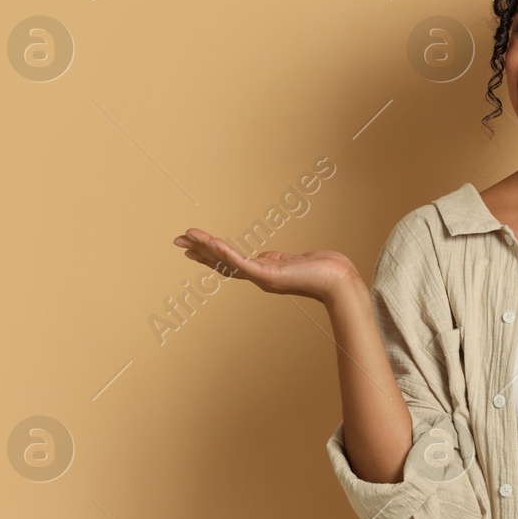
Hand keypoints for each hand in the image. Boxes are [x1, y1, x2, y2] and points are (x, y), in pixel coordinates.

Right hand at [172, 228, 363, 302]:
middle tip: (178, 240)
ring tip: (188, 237)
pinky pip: (242, 263)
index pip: (229, 262)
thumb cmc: (323, 271)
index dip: (209, 253)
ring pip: (227, 261)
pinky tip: (213, 243)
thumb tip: (267, 257)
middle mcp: (258, 276)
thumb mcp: (292, 261)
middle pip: (221, 262)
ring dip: (207, 248)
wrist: (339, 281)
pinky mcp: (269, 274)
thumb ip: (277, 260)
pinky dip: (227, 253)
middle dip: (199, 250)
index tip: (192, 244)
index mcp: (262, 272)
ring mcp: (262, 276)